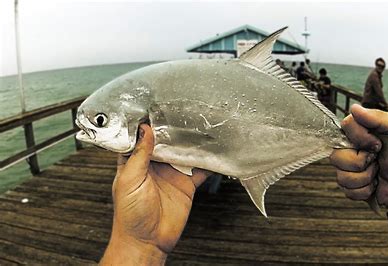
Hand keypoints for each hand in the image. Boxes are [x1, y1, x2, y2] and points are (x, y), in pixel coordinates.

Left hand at [101, 124, 210, 264]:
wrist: (147, 241)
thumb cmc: (130, 216)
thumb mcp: (129, 181)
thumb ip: (138, 155)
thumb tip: (145, 129)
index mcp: (135, 161)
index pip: (141, 136)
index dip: (148, 123)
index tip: (158, 108)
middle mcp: (154, 165)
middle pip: (166, 141)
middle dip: (174, 129)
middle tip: (184, 113)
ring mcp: (171, 173)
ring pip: (184, 152)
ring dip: (191, 142)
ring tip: (201, 127)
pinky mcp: (186, 184)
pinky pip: (199, 169)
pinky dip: (208, 161)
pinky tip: (214, 152)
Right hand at [330, 104, 387, 207]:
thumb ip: (378, 118)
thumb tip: (354, 108)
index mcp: (362, 131)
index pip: (345, 125)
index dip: (359, 137)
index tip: (378, 144)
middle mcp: (351, 148)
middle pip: (336, 154)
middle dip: (361, 161)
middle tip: (378, 160)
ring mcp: (348, 167)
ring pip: (340, 174)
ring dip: (364, 177)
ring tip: (377, 174)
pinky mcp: (350, 185)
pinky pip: (346, 189)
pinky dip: (364, 190)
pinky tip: (374, 186)